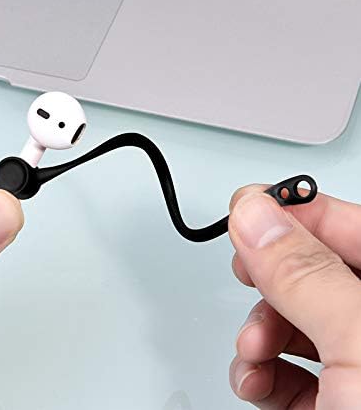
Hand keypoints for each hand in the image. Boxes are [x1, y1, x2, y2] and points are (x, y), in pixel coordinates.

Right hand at [228, 185, 360, 408]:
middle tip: (246, 272)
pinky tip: (256, 377)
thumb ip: (305, 274)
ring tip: (254, 347)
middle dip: (270, 277)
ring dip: (259, 329)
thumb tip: (255, 216)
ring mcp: (355, 363)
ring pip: (295, 317)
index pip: (351, 225)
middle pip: (314, 270)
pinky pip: (287, 367)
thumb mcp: (356, 343)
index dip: (297, 209)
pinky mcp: (334, 400)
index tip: (248, 207)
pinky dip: (260, 369)